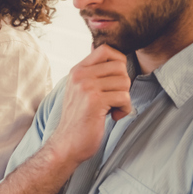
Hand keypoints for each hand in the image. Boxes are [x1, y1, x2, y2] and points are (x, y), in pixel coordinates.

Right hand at [47, 44, 130, 165]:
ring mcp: (86, 87)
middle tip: (113, 98)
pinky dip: (124, 110)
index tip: (115, 81)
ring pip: (125, 81)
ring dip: (124, 99)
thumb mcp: (81, 90)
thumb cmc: (79, 119)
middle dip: (123, 84)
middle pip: (120, 66)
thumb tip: (112, 54)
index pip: (106, 49)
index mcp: (77, 71)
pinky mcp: (94, 101)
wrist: (67, 144)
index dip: (118, 62)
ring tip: (111, 109)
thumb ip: (93, 74)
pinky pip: (124, 97)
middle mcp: (80, 75)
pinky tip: (112, 116)